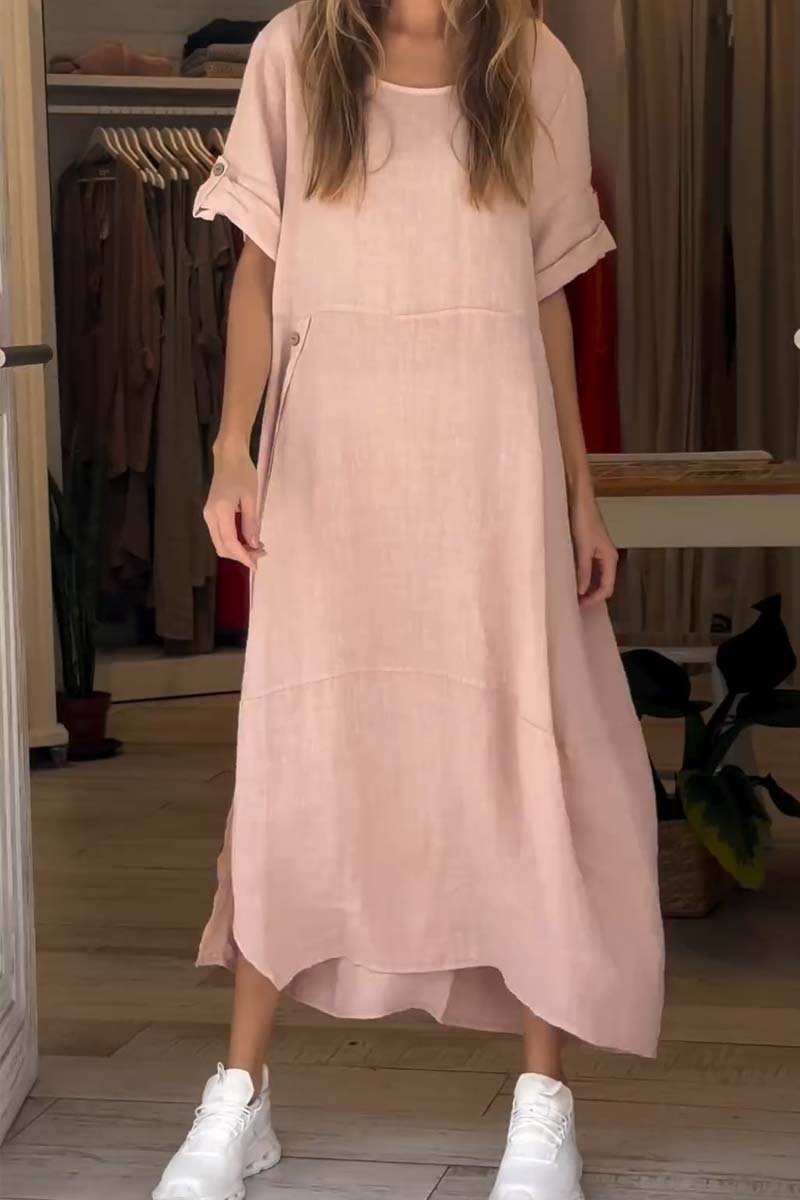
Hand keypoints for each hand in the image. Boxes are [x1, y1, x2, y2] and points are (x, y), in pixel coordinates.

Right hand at [203, 442, 265, 569]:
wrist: (228, 457)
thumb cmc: (243, 473)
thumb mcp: (252, 498)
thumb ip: (251, 522)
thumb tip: (253, 545)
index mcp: (221, 511)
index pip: (230, 542)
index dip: (243, 556)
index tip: (257, 566)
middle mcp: (210, 516)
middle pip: (222, 547)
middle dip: (241, 555)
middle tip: (261, 554)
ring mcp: (208, 515)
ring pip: (220, 543)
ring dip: (237, 550)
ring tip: (257, 547)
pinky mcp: (210, 514)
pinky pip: (220, 535)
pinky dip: (232, 542)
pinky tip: (247, 539)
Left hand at [569, 487, 618, 606]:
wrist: (579, 498)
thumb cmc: (583, 519)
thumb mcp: (582, 548)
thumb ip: (583, 571)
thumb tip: (582, 592)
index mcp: (610, 558)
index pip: (607, 588)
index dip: (594, 600)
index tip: (579, 608)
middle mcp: (607, 558)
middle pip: (603, 585)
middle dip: (591, 597)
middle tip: (574, 606)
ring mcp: (599, 553)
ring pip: (596, 578)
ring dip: (586, 588)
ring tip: (571, 596)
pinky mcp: (590, 548)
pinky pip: (589, 569)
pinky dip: (582, 577)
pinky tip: (570, 580)